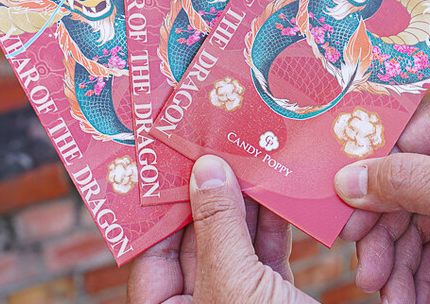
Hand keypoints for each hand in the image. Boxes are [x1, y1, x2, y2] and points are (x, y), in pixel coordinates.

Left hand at [128, 155, 315, 303]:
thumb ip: (218, 226)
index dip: (162, 203)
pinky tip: (278, 190)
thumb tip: (206, 169)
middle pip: (194, 239)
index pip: (151, 250)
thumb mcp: (234, 285)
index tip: (172, 158)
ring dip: (244, 201)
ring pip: (233, 242)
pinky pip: (266, 255)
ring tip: (249, 155)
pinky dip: (274, 224)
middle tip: (215, 142)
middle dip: (207, 192)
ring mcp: (236, 303)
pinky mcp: (273, 299)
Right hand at [335, 84, 429, 303]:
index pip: (396, 141)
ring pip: (407, 226)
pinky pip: (427, 252)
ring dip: (395, 262)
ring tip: (389, 295)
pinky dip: (415, 276)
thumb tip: (344, 179)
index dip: (364, 178)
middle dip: (381, 234)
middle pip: (395, 189)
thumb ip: (405, 183)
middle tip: (366, 269)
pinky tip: (408, 298)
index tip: (338, 211)